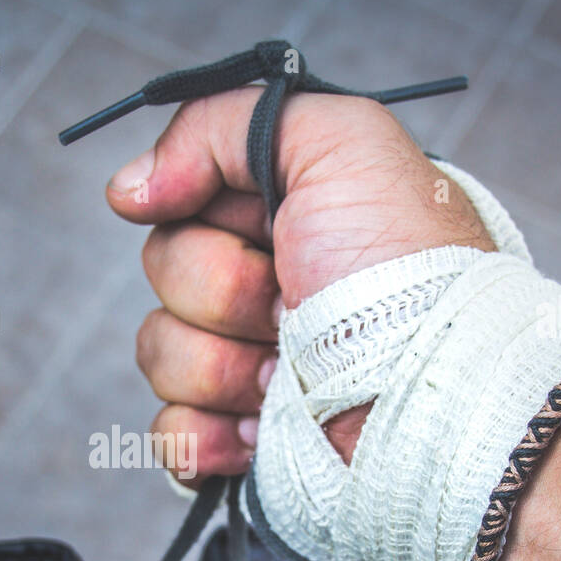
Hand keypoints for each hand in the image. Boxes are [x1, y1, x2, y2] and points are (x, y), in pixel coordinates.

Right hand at [107, 87, 493, 482]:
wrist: (432, 399)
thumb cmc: (404, 272)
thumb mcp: (339, 144)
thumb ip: (224, 124)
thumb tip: (128, 188)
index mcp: (285, 216)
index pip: (185, 198)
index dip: (199, 209)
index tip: (256, 223)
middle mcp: (264, 285)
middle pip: (165, 272)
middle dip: (223, 291)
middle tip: (293, 302)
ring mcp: (248, 365)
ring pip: (160, 352)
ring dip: (220, 366)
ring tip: (288, 376)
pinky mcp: (241, 436)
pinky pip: (170, 432)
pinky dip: (201, 436)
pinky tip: (255, 430)